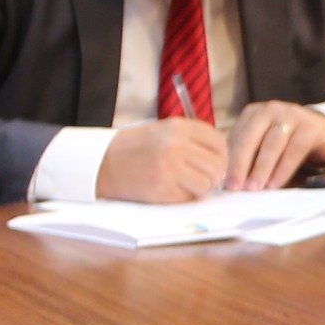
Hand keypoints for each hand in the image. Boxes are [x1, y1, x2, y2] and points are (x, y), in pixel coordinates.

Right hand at [98, 116, 226, 200]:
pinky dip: (183, 197)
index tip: (214, 163)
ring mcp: (169, 167)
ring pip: (206, 184)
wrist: (102, 162)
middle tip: (202, 178)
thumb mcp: (164, 131)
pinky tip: (170, 189)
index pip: (218, 142)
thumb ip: (192, 140)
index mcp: (178, 127)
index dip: (221, 156)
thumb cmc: (136, 148)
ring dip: (199, 188)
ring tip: (185, 184)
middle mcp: (176, 144)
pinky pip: (188, 198)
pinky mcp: (162, 188)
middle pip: (217, 165)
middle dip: (213, 176)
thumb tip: (222, 161)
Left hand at [222, 100, 324, 190]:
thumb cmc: (287, 144)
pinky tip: (276, 184)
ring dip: (261, 168)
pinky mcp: (310, 127)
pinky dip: (283, 169)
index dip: (228, 161)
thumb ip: (249, 157)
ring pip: (272, 143)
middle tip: (234, 187)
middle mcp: (270, 110)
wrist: (324, 133)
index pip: (236, 138)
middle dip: (240, 164)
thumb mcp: (264, 145)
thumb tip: (230, 182)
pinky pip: (294, 150)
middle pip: (250, 138)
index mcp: (252, 114)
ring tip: (254, 188)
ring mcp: (291, 115)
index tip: (224, 183)